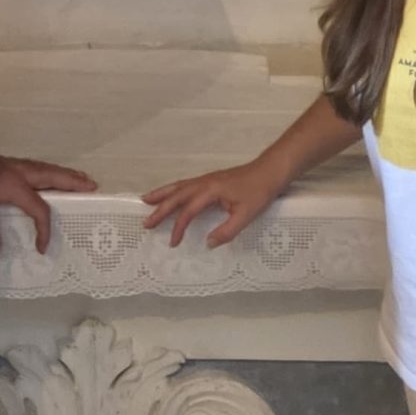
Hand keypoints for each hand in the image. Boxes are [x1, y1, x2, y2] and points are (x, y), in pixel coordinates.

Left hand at [0, 149, 96, 255]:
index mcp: (15, 185)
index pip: (40, 208)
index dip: (45, 230)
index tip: (41, 248)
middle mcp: (19, 172)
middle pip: (54, 176)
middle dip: (74, 182)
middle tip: (93, 186)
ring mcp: (14, 166)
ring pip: (46, 170)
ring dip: (65, 175)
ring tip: (80, 179)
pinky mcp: (7, 165)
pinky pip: (37, 169)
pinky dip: (50, 173)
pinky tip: (49, 178)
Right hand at [142, 161, 281, 248]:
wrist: (269, 171)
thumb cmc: (259, 192)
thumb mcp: (246, 215)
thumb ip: (226, 231)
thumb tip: (208, 244)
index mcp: (210, 190)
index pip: (188, 210)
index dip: (179, 227)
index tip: (173, 243)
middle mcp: (204, 182)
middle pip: (176, 195)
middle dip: (160, 208)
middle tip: (146, 222)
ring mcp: (206, 179)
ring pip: (179, 186)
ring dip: (162, 194)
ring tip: (146, 200)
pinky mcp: (211, 179)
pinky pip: (186, 184)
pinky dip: (174, 190)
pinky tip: (171, 194)